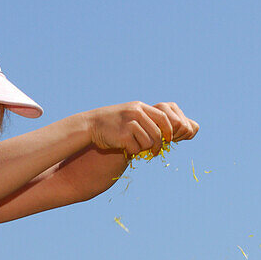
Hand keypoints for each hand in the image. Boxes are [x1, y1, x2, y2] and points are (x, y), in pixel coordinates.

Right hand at [84, 102, 198, 156]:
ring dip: (143, 148)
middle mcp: (136, 113)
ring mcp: (129, 124)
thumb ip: (146, 119)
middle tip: (155, 152)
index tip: (168, 139)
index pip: (163, 117)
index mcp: (140, 107)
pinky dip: (132, 151)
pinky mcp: (123, 136)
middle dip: (158, 145)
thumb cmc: (113, 122)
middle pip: (157, 133)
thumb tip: (165, 134)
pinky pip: (136, 149)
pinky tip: (124, 147)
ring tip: (133, 145)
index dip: (169, 130)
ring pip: (148, 142)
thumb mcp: (130, 114)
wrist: (91, 125)